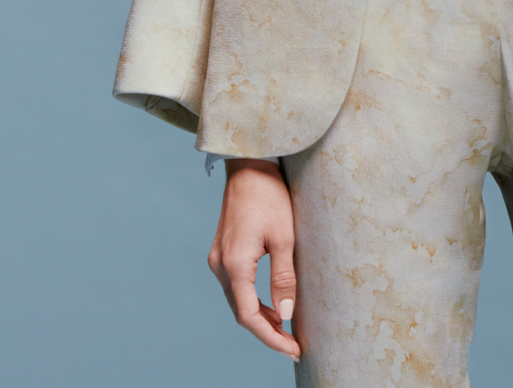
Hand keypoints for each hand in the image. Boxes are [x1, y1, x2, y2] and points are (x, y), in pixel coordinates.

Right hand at [207, 159, 300, 360]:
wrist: (249, 164)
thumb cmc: (269, 195)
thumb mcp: (284, 236)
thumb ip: (283, 277)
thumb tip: (285, 315)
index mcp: (234, 265)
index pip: (249, 316)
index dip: (271, 337)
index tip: (294, 349)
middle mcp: (220, 265)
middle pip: (241, 311)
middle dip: (267, 331)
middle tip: (293, 344)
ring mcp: (218, 258)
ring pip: (237, 300)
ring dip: (260, 316)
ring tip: (286, 328)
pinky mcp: (223, 250)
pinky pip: (236, 285)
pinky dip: (253, 299)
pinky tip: (271, 303)